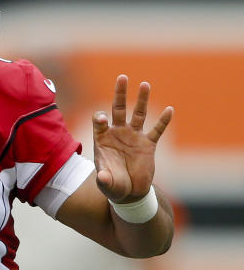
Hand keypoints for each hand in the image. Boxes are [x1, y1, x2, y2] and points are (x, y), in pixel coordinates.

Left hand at [92, 75, 172, 202]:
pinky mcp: (148, 144)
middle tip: (122, 77)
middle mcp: (117, 134)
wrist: (129, 192)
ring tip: (145, 84)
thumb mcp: (107, 184)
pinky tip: (169, 110)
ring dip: (141, 100)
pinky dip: (163, 121)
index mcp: (103, 139)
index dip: (100, 119)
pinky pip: (157, 130)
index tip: (103, 119)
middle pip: (118, 109)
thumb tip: (102, 176)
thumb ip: (103, 179)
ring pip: (139, 114)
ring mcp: (133, 137)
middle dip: (120, 93)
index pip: (99, 122)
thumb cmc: (113, 185)